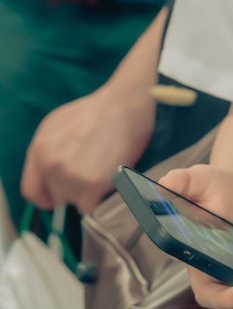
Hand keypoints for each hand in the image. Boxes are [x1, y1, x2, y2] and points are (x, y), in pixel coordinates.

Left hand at [20, 83, 155, 214]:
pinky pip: (91, 206)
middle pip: (58, 196)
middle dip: (73, 189)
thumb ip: (50, 151)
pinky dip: (101, 198)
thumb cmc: (99, 110)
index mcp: (39, 148)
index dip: (47, 196)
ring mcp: (69, 175)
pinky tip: (110, 179)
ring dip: (89, 193)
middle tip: (93, 170)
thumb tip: (53, 176)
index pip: (31, 190)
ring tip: (103, 169)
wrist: (125, 102)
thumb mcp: (59, 124)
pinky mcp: (90, 184)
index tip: (59, 196)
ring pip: (76, 202)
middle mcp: (49, 163)